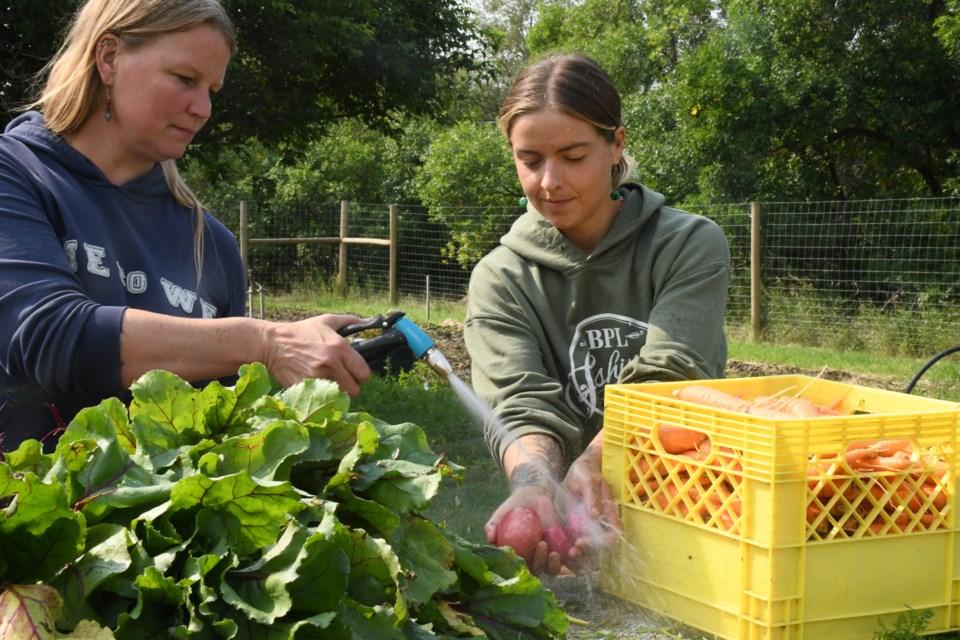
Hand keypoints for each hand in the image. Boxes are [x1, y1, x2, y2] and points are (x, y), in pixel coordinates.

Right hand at [262, 313, 370, 394]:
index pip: (364, 374)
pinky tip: (314, 386)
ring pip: (337, 397)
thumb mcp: (326, 321)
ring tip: (328, 383)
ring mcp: (316, 377)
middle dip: (349, 387)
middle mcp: (330, 363)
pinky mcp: (304, 387)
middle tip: (341, 381)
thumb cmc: (301, 332)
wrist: (272, 343)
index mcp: (340, 347)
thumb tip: (368, 321)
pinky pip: (320, 399)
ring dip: (335, 393)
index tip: (354, 374)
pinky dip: (319, 396)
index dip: (360, 376)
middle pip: (354, 390)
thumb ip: (349, 321)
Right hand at [485, 485, 565, 576]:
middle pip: (538, 571)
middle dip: (541, 563)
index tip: (524, 557)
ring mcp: (548, 555)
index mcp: (517, 557)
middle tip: (541, 545)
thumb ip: (493, 525)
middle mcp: (533, 560)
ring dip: (555, 565)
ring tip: (555, 552)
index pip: (519, 569)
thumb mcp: (501, 513)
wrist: (533, 497)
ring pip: (553, 569)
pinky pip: (568, 557)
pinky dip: (571, 556)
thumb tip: (488, 538)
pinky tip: (573, 549)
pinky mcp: (562, 548)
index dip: (522, 568)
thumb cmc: (514, 507)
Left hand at [560, 447, 622, 569]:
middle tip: (571, 552)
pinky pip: (580, 542)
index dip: (600, 543)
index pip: (612, 535)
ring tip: (566, 555)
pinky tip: (561, 551)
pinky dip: (573, 549)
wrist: (578, 470)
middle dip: (588, 553)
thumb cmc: (585, 472)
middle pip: (602, 546)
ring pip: (592, 547)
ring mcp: (592, 526)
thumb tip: (596, 516)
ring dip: (581, 555)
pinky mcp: (580, 526)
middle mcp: (602, 523)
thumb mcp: (588, 480)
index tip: (581, 541)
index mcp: (609, 512)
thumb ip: (592, 497)